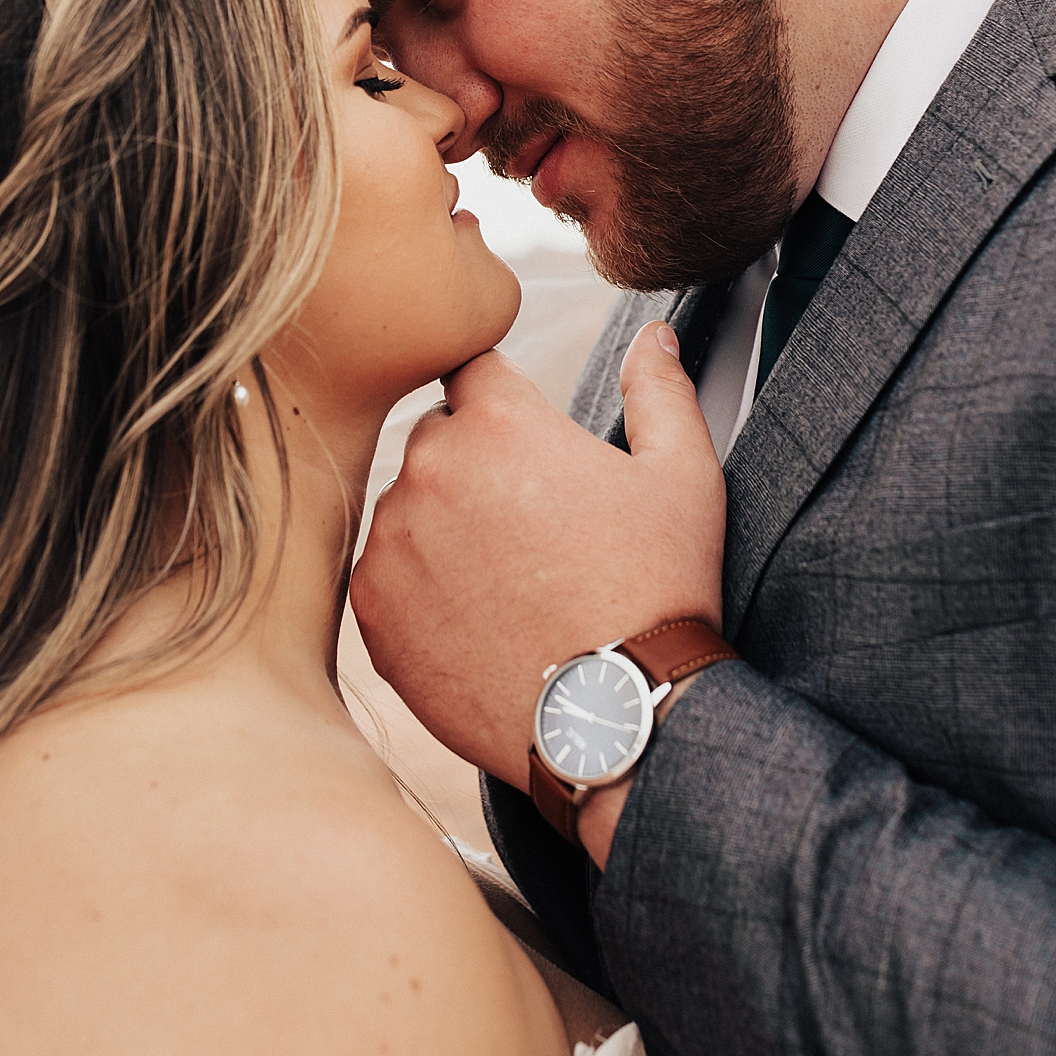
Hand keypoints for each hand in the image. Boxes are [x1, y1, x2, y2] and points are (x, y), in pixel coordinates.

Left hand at [350, 321, 725, 789]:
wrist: (613, 718)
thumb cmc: (658, 593)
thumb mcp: (683, 478)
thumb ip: (661, 391)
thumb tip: (654, 338)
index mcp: (502, 422)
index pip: (472, 368)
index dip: (502, 404)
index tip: (525, 445)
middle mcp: (431, 467)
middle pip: (438, 438)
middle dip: (477, 467)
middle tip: (534, 530)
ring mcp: (393, 539)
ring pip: (408, 508)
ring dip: (444, 528)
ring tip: (510, 584)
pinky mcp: (372, 607)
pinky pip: (385, 574)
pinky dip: (420, 589)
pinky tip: (478, 620)